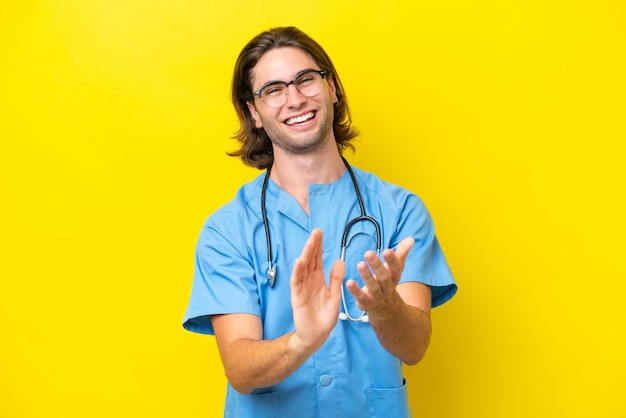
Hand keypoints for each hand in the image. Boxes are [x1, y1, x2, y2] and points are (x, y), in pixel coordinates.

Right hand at [289, 229, 343, 354]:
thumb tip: (340, 261)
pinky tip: (299, 261)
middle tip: (316, 232)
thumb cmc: (325, 317)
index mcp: (319, 280)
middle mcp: (309, 281)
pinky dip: (297, 271)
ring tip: (310, 243)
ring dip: (305, 255)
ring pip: (302, 268)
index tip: (320, 233)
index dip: (318, 246)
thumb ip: (336, 279)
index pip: (317, 259)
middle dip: (312, 246)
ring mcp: (302, 288)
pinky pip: (296, 282)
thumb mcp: (334, 295)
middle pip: (310, 260)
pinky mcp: (297, 297)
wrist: (316, 336)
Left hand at [345, 237, 414, 316]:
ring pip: (373, 287)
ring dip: (366, 276)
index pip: (396, 268)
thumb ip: (401, 253)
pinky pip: (361, 297)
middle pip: (384, 277)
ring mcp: (378, 297)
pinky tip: (349, 282)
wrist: (385, 308)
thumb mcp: (395, 268)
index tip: (387, 251)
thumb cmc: (388, 281)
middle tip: (368, 253)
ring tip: (360, 264)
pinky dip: (355, 291)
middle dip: (377, 265)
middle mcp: (388, 287)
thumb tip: (411, 239)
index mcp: (395, 277)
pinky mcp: (367, 303)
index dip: (392, 260)